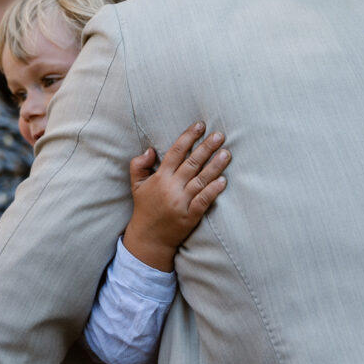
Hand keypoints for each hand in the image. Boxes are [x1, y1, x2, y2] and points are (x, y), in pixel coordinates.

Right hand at [123, 122, 229, 271]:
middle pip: (192, 163)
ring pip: (201, 180)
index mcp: (160, 177)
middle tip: (220, 135)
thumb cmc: (144, 208)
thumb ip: (139, 165)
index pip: (176, 152)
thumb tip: (150, 150)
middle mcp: (172, 187)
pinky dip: (213, 190)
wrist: (149, 238)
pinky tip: (224, 181)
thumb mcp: (136, 185)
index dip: (189, 137)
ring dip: (215, 166)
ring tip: (227, 153)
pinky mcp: (190, 216)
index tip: (200, 125)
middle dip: (206, 147)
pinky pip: (204, 201)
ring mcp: (182, 202)